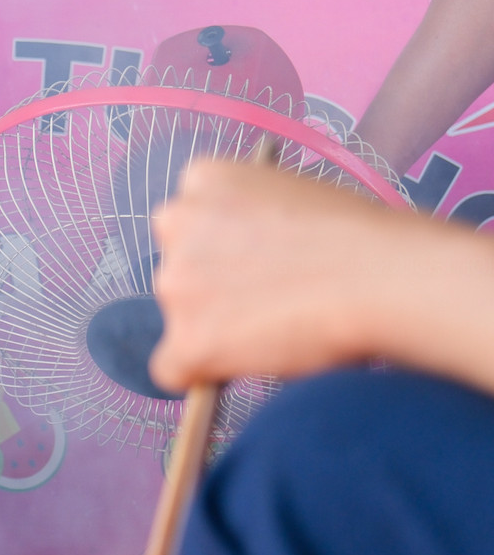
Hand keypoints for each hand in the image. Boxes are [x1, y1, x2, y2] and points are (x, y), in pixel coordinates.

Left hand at [149, 159, 432, 389]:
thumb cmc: (361, 239)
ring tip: (278, 326)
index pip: (186, 224)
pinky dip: (201, 376)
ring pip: (178, 319)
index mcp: (201, 179)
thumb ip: (248, 221)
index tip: (259, 266)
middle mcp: (175, 223)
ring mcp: (174, 282)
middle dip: (212, 289)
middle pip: (177, 270)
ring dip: (213, 329)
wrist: (383, 278)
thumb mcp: (290, 196)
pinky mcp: (186, 339)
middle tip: (270, 301)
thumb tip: (237, 261)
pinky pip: (171, 370)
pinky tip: (244, 366)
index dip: (225, 253)